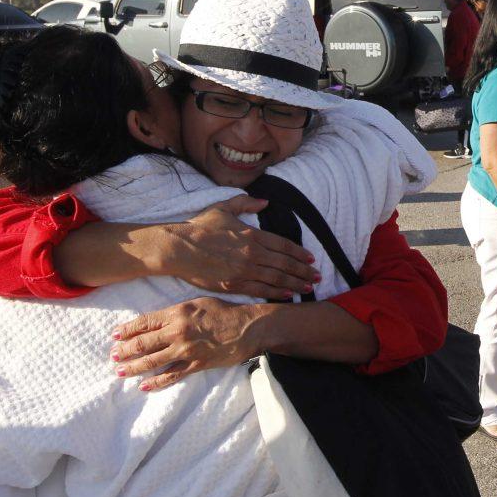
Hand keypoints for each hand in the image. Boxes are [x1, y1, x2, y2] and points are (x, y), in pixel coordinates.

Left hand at [110, 297, 264, 390]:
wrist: (248, 328)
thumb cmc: (224, 312)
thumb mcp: (197, 303)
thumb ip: (176, 312)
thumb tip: (157, 321)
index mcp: (176, 313)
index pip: (144, 322)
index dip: (127, 330)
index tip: (115, 335)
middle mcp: (177, 332)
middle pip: (143, 343)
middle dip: (124, 350)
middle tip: (112, 355)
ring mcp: (186, 350)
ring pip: (152, 361)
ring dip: (133, 367)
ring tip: (120, 371)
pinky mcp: (196, 364)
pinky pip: (171, 375)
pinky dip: (156, 382)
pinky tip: (144, 386)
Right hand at [148, 196, 318, 298]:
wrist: (179, 248)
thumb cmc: (199, 227)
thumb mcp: (223, 208)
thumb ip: (245, 203)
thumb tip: (265, 202)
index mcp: (251, 234)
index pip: (283, 244)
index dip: (299, 253)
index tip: (311, 258)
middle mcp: (252, 253)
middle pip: (285, 263)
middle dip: (303, 271)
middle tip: (317, 277)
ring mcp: (244, 270)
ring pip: (277, 278)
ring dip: (295, 283)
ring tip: (308, 287)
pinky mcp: (234, 284)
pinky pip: (261, 289)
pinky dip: (276, 292)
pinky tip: (288, 294)